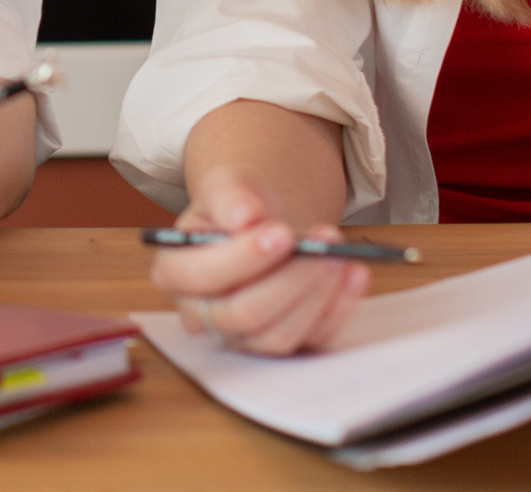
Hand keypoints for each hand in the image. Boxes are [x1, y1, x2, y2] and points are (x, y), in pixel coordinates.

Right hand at [149, 166, 368, 356]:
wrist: (265, 224)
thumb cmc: (238, 208)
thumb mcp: (227, 186)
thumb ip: (229, 196)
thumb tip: (245, 217)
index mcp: (175, 273)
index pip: (200, 277)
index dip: (242, 259)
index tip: (281, 233)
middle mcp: (202, 315)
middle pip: (242, 315)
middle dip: (288, 281)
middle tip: (322, 246)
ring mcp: (243, 337)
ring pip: (278, 337)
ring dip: (315, 296)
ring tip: (339, 255)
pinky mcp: (283, 343)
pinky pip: (312, 341)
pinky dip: (338, 308)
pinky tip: (354, 273)